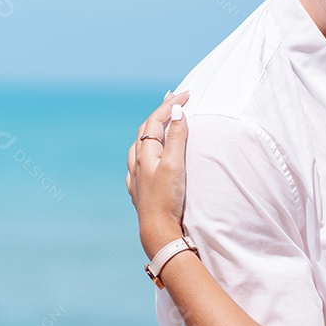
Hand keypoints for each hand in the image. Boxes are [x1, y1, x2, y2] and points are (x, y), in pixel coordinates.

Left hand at [126, 91, 190, 256]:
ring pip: (140, 145)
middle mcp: (137, 161)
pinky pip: (138, 162)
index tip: (188, 94)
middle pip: (146, 129)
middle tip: (176, 101)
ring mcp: (136, 176)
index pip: (157, 118)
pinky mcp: (139, 190)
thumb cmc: (167, 197)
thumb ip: (177, 136)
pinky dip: (147, 150)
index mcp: (145, 152)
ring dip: (152, 130)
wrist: (157, 230)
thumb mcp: (175, 164)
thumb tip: (178, 110)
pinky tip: (148, 157)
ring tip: (162, 123)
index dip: (171, 104)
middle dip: (161, 112)